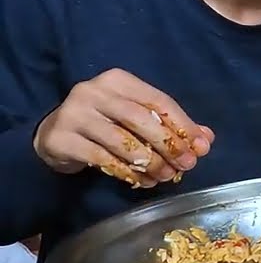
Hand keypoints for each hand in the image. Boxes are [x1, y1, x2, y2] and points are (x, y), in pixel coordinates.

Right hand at [33, 68, 213, 187]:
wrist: (54, 135)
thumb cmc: (104, 124)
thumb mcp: (136, 119)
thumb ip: (170, 126)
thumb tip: (205, 140)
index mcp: (118, 80)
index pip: (158, 100)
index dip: (183, 124)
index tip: (201, 147)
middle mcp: (94, 91)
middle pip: (141, 119)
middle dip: (169, 145)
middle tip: (187, 165)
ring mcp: (74, 113)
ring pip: (122, 141)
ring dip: (150, 162)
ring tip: (166, 176)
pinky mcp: (62, 138)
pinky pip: (102, 159)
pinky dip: (127, 172)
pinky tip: (142, 181)